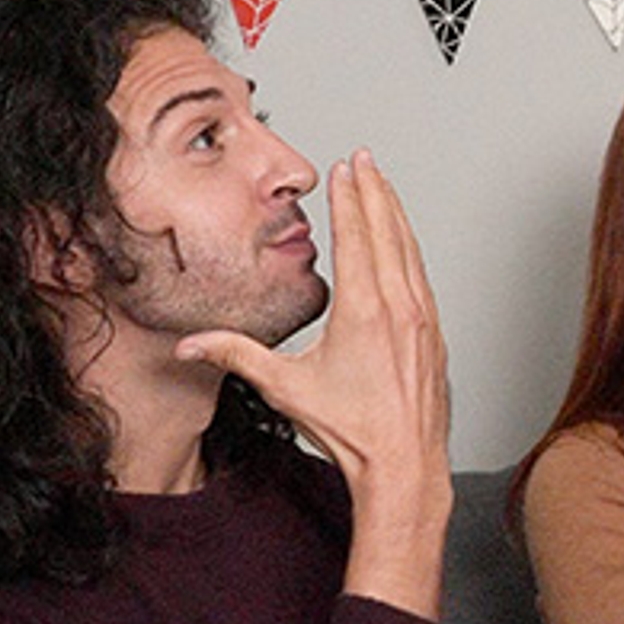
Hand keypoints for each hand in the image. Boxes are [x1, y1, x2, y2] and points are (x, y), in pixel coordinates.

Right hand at [179, 152, 450, 518]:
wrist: (404, 463)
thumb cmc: (351, 430)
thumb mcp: (286, 388)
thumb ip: (236, 357)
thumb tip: (188, 346)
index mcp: (366, 311)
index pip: (357, 237)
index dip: (349, 198)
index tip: (344, 168)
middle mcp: (401, 308)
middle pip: (388, 232)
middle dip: (374, 191)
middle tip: (365, 159)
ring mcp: (424, 319)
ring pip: (411, 251)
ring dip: (396, 214)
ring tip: (384, 186)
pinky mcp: (435, 334)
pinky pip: (423, 276)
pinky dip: (411, 248)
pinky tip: (404, 242)